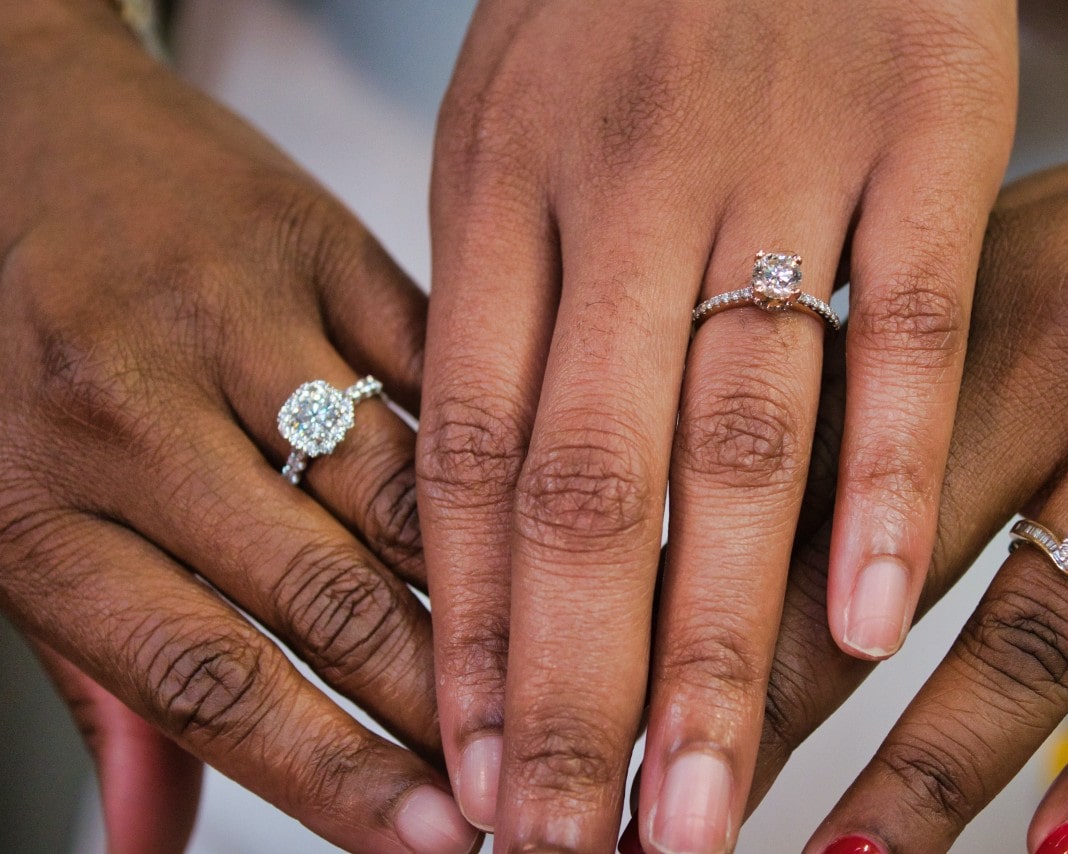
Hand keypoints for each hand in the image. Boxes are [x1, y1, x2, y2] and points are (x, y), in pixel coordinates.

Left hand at [0, 4, 473, 850]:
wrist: (7, 113)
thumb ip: (89, 679)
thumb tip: (145, 839)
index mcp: (32, 501)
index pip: (205, 676)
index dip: (332, 772)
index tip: (430, 835)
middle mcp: (131, 411)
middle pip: (327, 593)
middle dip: (441, 703)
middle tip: (525, 773)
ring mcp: (232, 316)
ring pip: (406, 488)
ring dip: (494, 594)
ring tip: (565, 664)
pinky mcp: (317, 241)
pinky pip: (436, 369)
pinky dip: (498, 453)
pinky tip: (548, 514)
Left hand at [420, 0, 1016, 847]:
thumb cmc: (625, 5)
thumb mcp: (515, 133)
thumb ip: (506, 313)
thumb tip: (488, 525)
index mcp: (498, 192)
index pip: (467, 455)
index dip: (471, 633)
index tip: (474, 777)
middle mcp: (619, 191)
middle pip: (585, 484)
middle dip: (575, 692)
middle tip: (571, 850)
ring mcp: (774, 163)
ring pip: (736, 439)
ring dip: (720, 641)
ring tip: (706, 803)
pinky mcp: (921, 136)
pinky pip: (904, 332)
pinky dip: (887, 483)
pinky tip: (873, 625)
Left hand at [742, 111, 1067, 851]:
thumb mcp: (1012, 252)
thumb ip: (892, 360)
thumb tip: (767, 469)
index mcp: (964, 313)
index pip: (795, 479)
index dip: (698, 600)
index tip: (622, 692)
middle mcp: (1062, 382)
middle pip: (877, 572)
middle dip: (768, 709)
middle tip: (680, 809)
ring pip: (1029, 640)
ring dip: (924, 774)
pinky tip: (1063, 843)